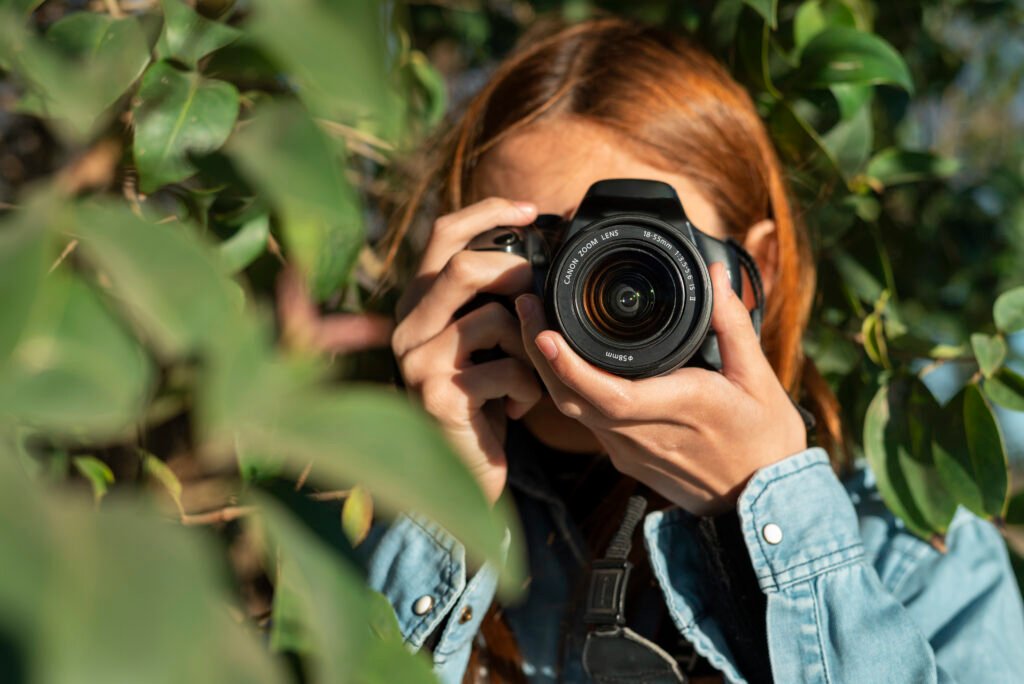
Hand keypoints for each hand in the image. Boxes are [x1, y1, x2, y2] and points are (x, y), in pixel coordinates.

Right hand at [392, 198, 542, 504]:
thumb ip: (491, 298)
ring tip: (526, 375)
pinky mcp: (436, 396)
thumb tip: (537, 250)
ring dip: (528, 347)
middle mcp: (407, 326)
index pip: (443, 235)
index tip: (531, 210)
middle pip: (463, 268)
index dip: (487, 211)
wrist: (463, 468)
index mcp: (418, 303)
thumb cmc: (481, 397)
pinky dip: (527, 387)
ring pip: (493, 319)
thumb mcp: (482, 340)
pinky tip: (517, 406)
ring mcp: (416, 362)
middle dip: (515, 276)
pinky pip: (504, 369)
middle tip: (538, 298)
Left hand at [515, 262, 807, 514]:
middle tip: (525, 304)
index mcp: (678, 408)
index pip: (607, 393)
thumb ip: (733, 323)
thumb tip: (717, 274)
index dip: (567, 365)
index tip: (543, 331)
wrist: (763, 501)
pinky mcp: (626, 458)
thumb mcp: (759, 378)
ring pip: (573, 410)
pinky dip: (568, 388)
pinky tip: (562, 361)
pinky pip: (586, 421)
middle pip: (571, 398)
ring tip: (535, 323)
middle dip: (539, 352)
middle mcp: (643, 434)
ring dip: (548, 369)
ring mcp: (630, 451)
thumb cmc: (765, 441)